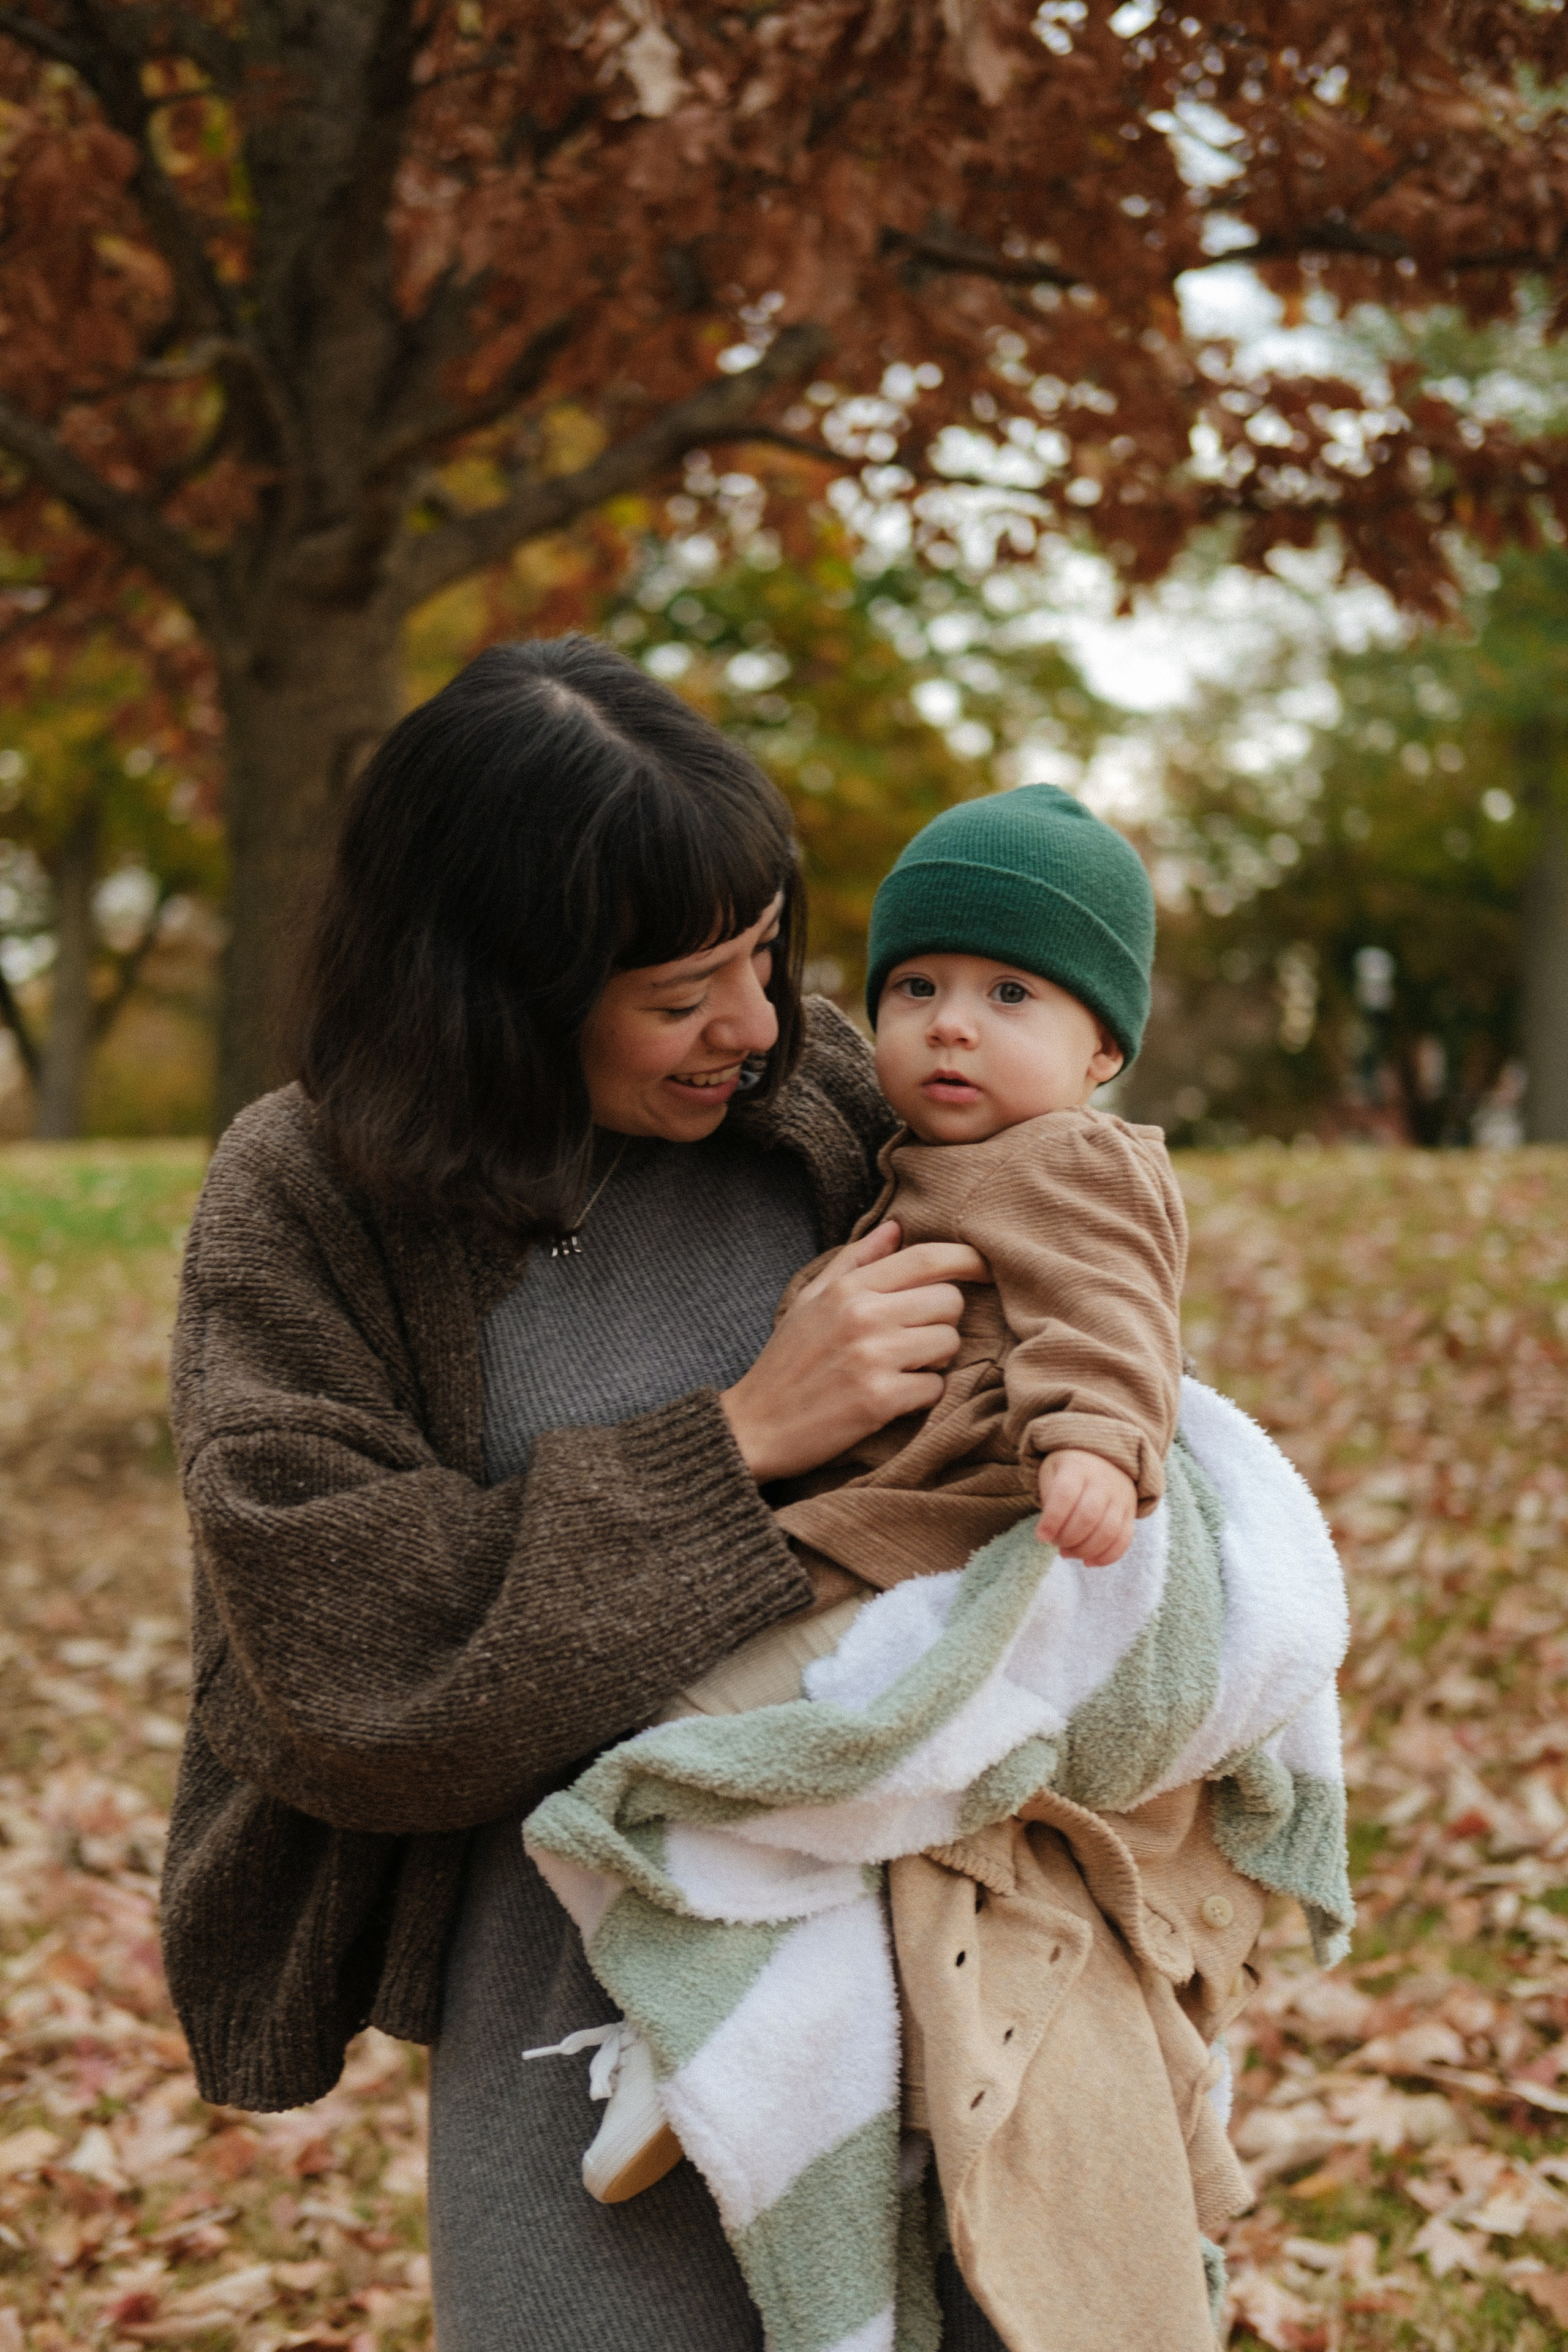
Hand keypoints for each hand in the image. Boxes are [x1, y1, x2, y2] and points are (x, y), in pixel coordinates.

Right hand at [721, 1220, 989, 1483]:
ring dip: (935, 1359)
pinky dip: (921, 1395)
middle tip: (914, 1337)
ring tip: (901, 1367)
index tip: (984, 1268)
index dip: (966, 1258)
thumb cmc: (787, 1362)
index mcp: (847, 1288)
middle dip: (941, 1320)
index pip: (925, 1257)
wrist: (754, 1426)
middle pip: (949, 1300)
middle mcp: (863, 1315)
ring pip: (949, 1343)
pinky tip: (892, 1397)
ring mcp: (872, 1357)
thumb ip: (854, 1262)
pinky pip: (935, 1387)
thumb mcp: (809, 1301)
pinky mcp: (880, 1400)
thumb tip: (896, 1228)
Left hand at [1035, 1450, 1137, 1565]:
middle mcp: (1103, 1482)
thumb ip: (1049, 1501)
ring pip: (1108, 1532)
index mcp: (1077, 1468)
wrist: (1103, 1458)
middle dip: (1067, 1538)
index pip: (1065, 1495)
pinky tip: (1088, 1562)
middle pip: (1088, 1517)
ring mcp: (1120, 1498)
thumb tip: (1051, 1536)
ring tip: (1067, 1553)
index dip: (1052, 1520)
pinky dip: (1106, 1557)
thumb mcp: (1051, 1473)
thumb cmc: (1069, 1471)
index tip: (1041, 1537)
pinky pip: (1124, 1540)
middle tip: (1055, 1543)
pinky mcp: (1130, 1513)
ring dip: (1085, 1550)